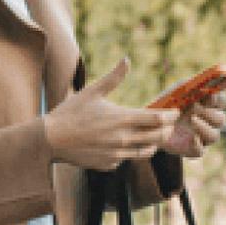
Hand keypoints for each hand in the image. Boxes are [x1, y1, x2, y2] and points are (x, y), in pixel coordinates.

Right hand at [44, 57, 184, 170]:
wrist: (50, 140)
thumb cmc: (70, 113)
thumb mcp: (92, 91)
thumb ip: (113, 78)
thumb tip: (127, 60)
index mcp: (122, 119)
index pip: (157, 119)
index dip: (170, 116)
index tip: (174, 112)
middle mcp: (123, 139)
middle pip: (158, 137)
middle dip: (166, 130)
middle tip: (168, 125)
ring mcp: (116, 155)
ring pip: (145, 152)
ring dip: (153, 143)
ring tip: (153, 136)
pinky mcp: (108, 164)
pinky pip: (126, 159)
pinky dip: (130, 152)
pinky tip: (125, 145)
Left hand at [164, 89, 225, 157]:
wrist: (152, 124)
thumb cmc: (168, 104)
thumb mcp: (176, 91)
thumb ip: (189, 86)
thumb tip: (199, 85)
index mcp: (209, 106)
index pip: (222, 102)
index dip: (219, 99)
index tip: (211, 95)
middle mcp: (210, 122)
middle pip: (221, 120)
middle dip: (209, 113)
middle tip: (195, 106)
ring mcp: (202, 137)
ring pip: (214, 135)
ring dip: (204, 127)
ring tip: (191, 119)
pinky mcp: (193, 149)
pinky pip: (200, 150)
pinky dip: (196, 144)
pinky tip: (190, 136)